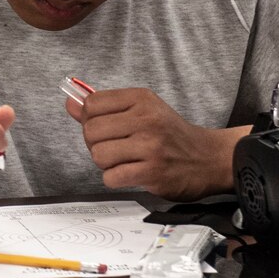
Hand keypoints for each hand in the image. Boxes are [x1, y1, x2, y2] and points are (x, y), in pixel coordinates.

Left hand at [64, 87, 243, 198]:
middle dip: (96, 143)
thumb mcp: (142, 110)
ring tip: (124, 160)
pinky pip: (110, 177)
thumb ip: (104, 108)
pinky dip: (115, 178)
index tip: (105, 127)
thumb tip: (70, 103)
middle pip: (90, 131)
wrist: (208, 159)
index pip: (91, 104)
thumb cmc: (170, 134)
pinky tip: (130, 172)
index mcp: (141, 99)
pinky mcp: (152, 172)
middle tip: (115, 147)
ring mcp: (150, 146)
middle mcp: (146, 119)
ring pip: (98, 155)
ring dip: (106, 163)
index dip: (90, 119)